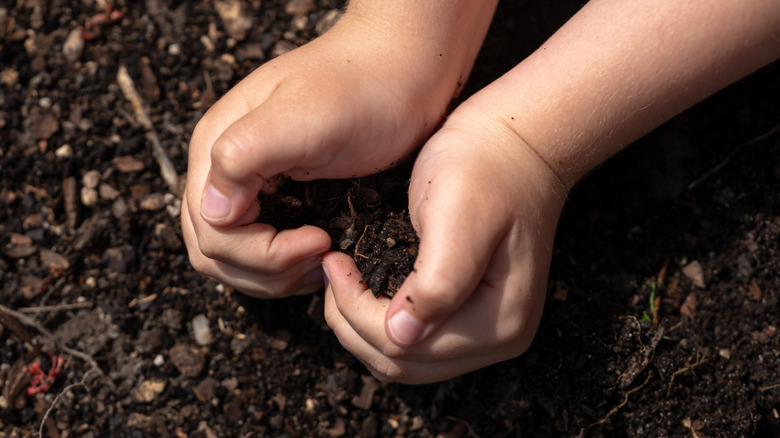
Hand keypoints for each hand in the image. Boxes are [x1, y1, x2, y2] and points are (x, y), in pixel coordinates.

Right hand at [181, 15, 468, 297]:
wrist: (404, 67)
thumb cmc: (363, 88)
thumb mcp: (302, 118)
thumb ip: (243, 158)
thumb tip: (212, 212)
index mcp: (217, 146)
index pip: (212, 232)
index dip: (261, 253)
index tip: (319, 239)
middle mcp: (225, 166)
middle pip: (216, 251)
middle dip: (266, 269)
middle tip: (321, 255)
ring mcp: (251, 180)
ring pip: (234, 256)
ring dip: (273, 274)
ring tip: (322, 260)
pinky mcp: (279, 191)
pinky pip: (259, 245)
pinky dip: (283, 263)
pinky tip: (318, 256)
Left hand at [323, 107, 567, 382]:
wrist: (513, 142)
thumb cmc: (486, 168)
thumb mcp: (460, 218)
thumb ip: (438, 283)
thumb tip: (402, 336)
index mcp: (499, 322)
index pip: (408, 347)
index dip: (357, 312)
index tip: (334, 263)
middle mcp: (497, 339)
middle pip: (403, 363)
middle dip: (353, 324)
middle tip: (332, 272)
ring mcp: (484, 332)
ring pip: (403, 359)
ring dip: (361, 327)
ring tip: (341, 280)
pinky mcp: (468, 315)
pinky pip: (412, 340)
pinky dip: (378, 322)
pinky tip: (362, 287)